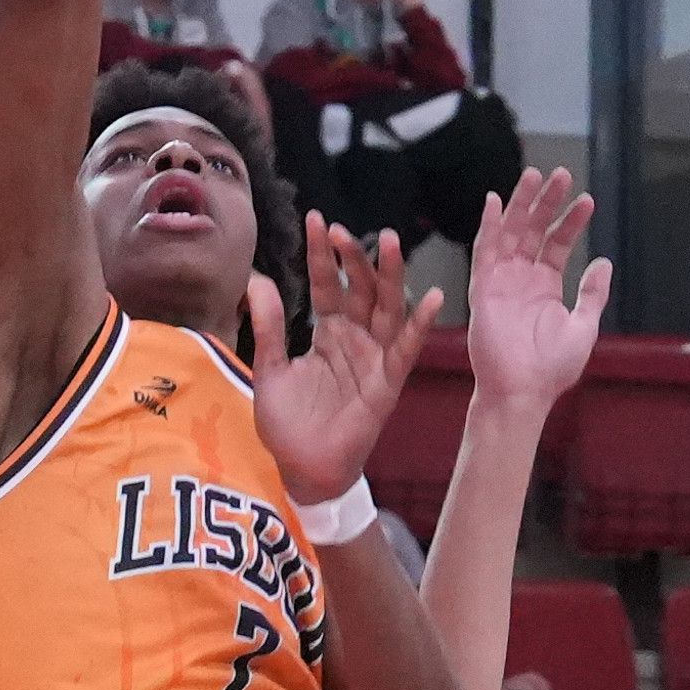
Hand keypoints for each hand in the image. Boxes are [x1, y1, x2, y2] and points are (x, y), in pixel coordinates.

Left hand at [239, 211, 436, 507]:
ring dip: (390, 275)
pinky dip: (420, 324)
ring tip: (389, 241)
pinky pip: (407, 349)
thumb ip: (268, 327)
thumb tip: (257, 279)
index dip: (322, 254)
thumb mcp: (270, 369)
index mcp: (328, 331)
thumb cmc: (289, 425)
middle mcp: (355, 337)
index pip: (327, 283)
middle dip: (354, 257)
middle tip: (343, 230)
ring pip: (387, 307)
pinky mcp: (388, 381)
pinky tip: (432, 297)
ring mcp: (374, 357)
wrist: (302, 469)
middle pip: (360, 287)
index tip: (317, 219)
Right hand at [455, 166, 602, 413]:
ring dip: (521, 204)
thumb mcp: (583, 327)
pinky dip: (488, 226)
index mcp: (545, 286)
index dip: (571, 222)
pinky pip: (484, 252)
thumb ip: (592, 294)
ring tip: (536, 176)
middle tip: (561, 174)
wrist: (523, 392)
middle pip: (533, 230)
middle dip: (546, 202)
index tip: (587, 201)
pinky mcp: (482, 289)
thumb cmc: (551, 368)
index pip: (557, 244)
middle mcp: (522, 278)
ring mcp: (501, 281)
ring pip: (510, 233)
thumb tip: (603, 262)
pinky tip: (495, 201)